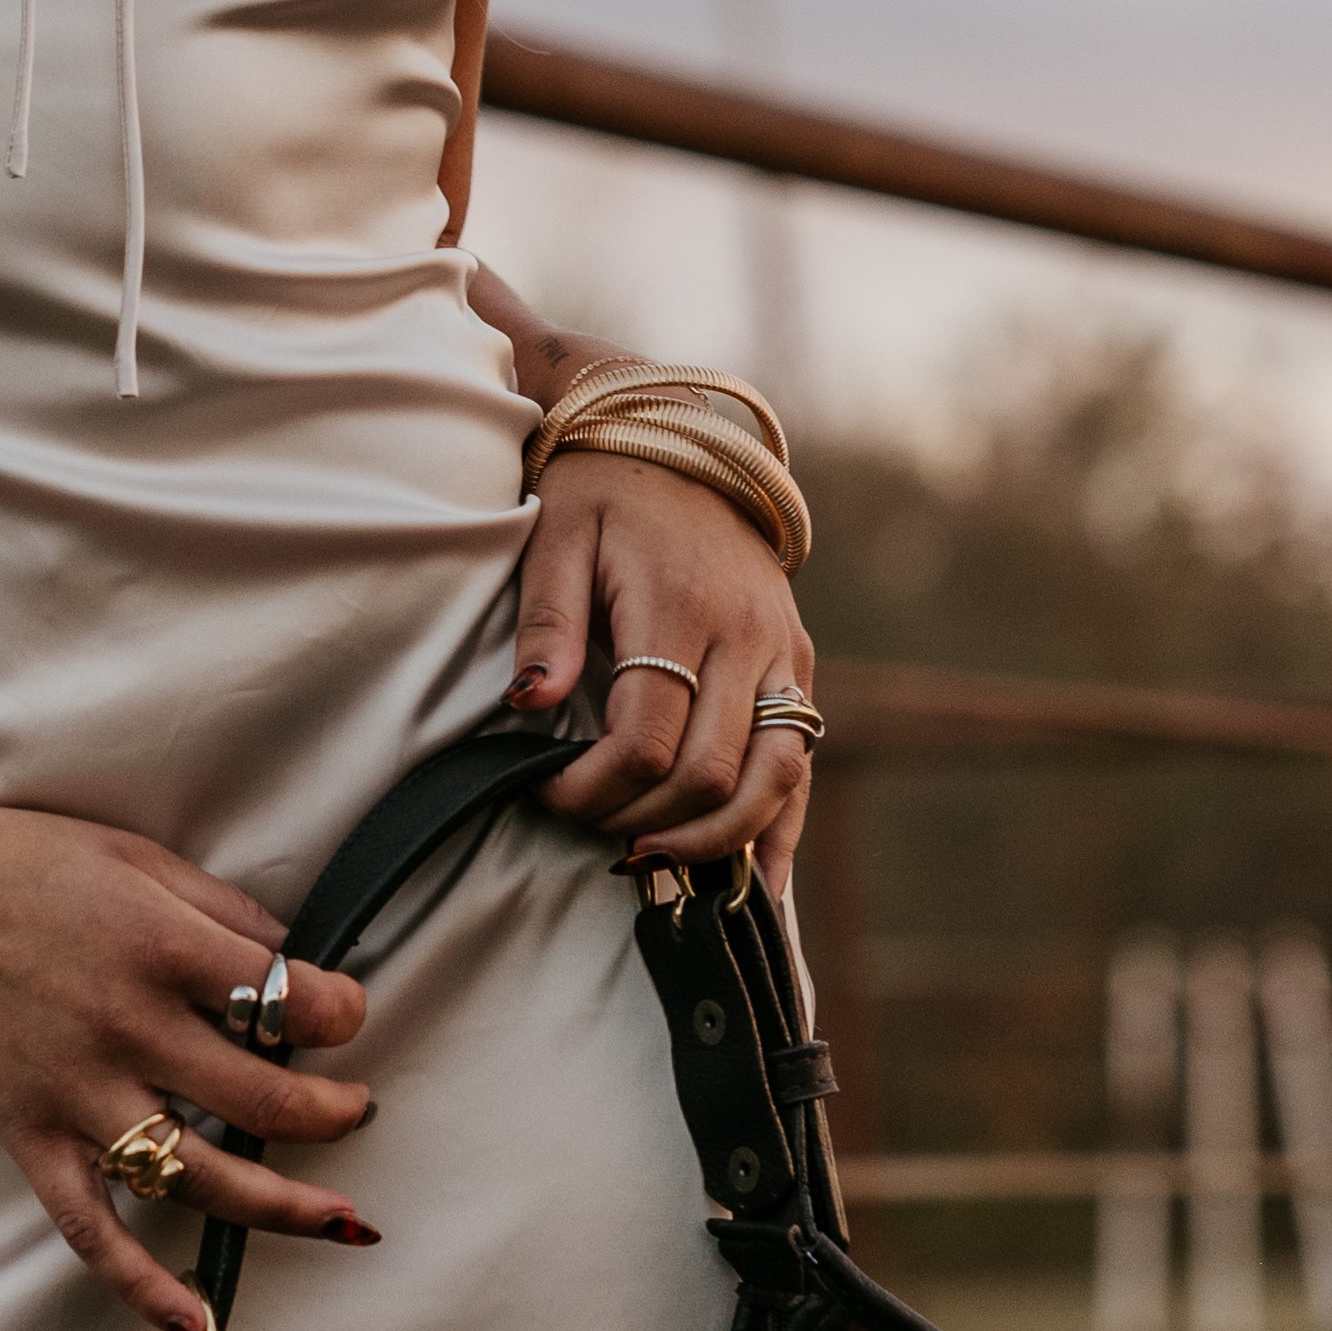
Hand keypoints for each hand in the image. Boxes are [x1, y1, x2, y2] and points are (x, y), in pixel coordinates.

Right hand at [0, 767, 378, 1330]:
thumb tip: (287, 961)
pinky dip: (145, 1287)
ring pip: (202, 1177)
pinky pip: (92, 1231)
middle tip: (356, 1108)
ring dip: (286, 1207)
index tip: (345, 1013)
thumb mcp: (134, 857)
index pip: (291, 1003)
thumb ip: (219, 909)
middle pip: (267, 1102)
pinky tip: (198, 1325)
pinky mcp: (27, 1136)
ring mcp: (75, 1093)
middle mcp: (127, 1028)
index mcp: (161, 947)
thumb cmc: (12, 860)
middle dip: (336, 1113)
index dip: (342, 1012)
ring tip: (343, 1217)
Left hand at [508, 450, 817, 879]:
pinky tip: (760, 885)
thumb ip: (546, 622)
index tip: (546, 794)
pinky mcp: (798, 665)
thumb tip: (528, 704)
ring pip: (772, 780)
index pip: (646, 737)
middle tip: (590, 829)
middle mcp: (747, 636)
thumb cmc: (601, 494)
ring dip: (713, 838)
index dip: (594, 789)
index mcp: (681, 606)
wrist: (679, 445)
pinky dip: (780, 828)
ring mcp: (784, 654)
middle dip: (644, 820)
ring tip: (652, 860)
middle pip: (710, 771)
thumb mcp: (556, 537)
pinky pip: (803, 764)